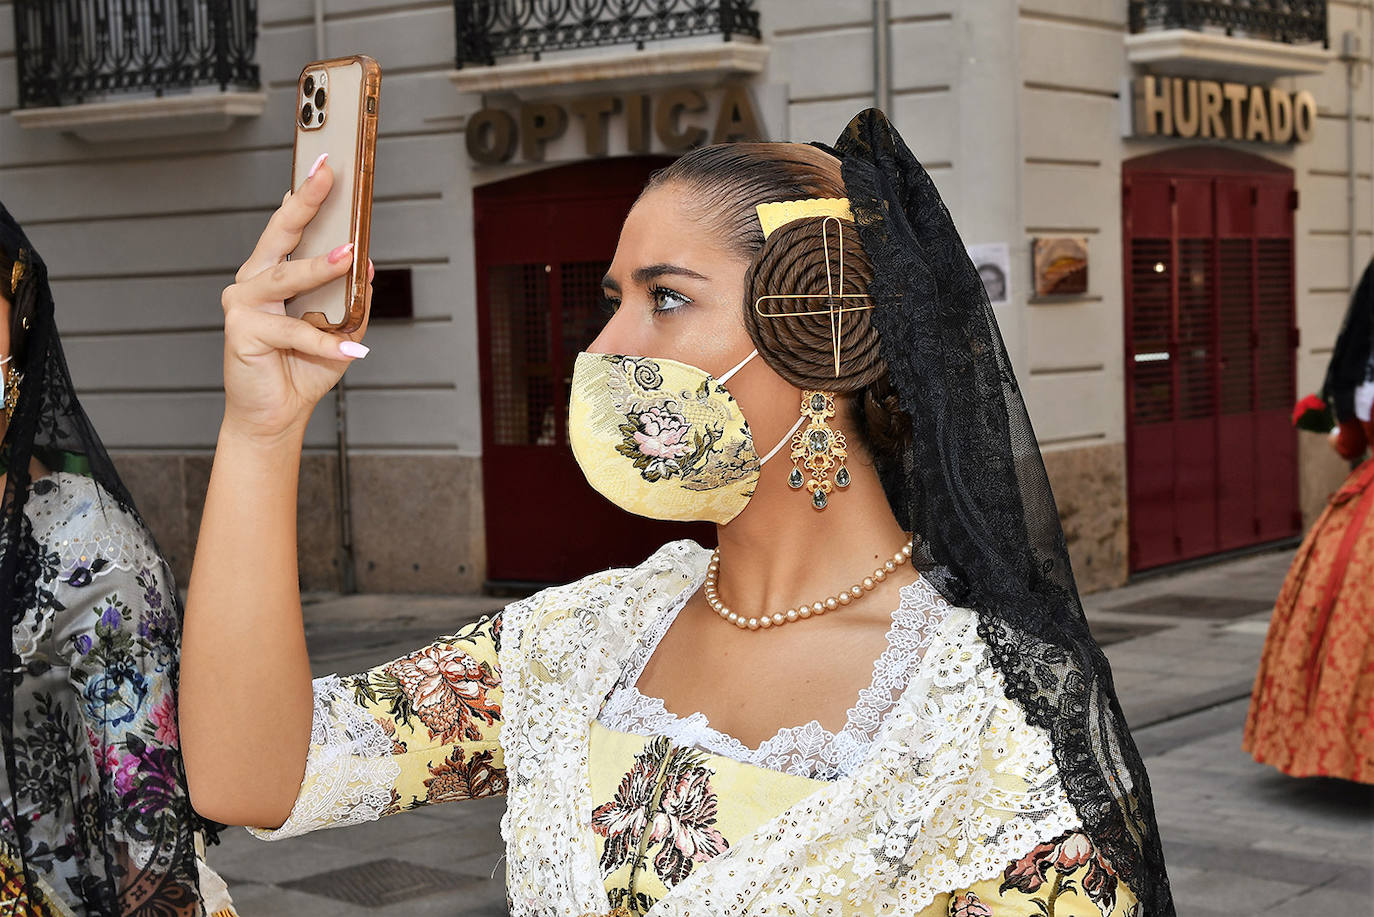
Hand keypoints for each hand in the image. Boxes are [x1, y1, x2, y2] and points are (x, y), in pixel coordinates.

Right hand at [218, 157, 373, 441]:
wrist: (276, 413)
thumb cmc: (302, 367)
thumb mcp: (341, 328)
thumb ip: (352, 298)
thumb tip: (366, 264)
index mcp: (274, 272)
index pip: (290, 225)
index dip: (306, 194)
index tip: (325, 163)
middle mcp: (254, 280)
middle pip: (281, 233)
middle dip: (305, 201)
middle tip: (327, 175)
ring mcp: (244, 303)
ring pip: (287, 276)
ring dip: (320, 266)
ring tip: (349, 255)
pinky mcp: (242, 331)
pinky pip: (293, 331)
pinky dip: (325, 341)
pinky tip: (351, 347)